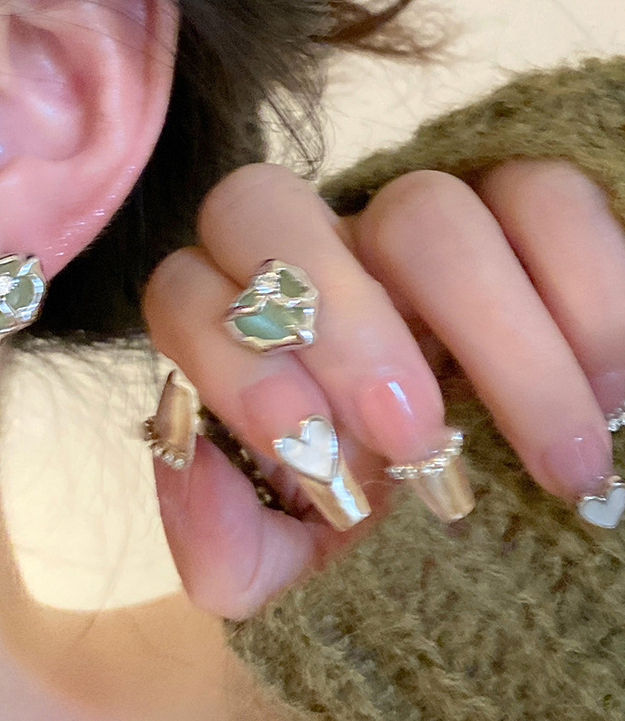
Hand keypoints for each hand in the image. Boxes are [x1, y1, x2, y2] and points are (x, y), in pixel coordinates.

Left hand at [143, 160, 624, 618]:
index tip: (313, 450)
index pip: (185, 290)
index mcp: (244, 333)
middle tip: (418, 440)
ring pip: (426, 206)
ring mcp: (411, 223)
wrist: (488, 528)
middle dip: (343, 326)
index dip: (235, 357)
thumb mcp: (288, 569)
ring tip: (556, 458)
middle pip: (268, 207)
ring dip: (495, 336)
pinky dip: (588, 296)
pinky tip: (609, 391)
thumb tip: (193, 463)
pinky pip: (545, 197)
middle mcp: (314, 258)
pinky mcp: (519, 210)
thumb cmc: (375, 535)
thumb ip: (219, 540)